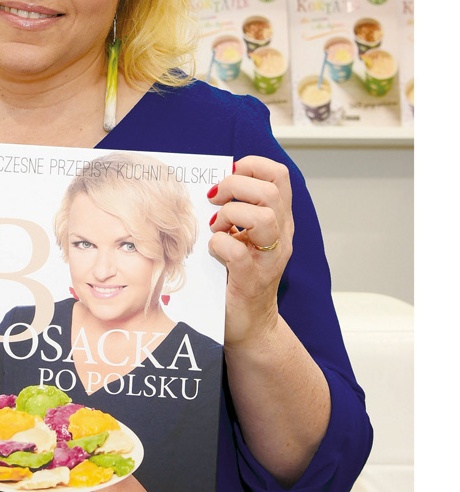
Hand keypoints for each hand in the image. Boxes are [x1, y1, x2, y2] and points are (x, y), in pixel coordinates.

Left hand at [207, 155, 293, 348]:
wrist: (250, 325)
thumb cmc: (240, 276)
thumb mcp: (245, 237)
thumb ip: (237, 211)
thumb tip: (210, 185)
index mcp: (280, 220)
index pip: (278, 176)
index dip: (252, 166)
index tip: (230, 173)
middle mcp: (281, 237)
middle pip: (270, 192)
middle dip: (236, 186)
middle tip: (215, 199)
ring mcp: (269, 259)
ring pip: (263, 218)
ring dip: (231, 215)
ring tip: (217, 226)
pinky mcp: (252, 280)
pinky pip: (237, 251)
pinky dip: (219, 244)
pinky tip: (214, 249)